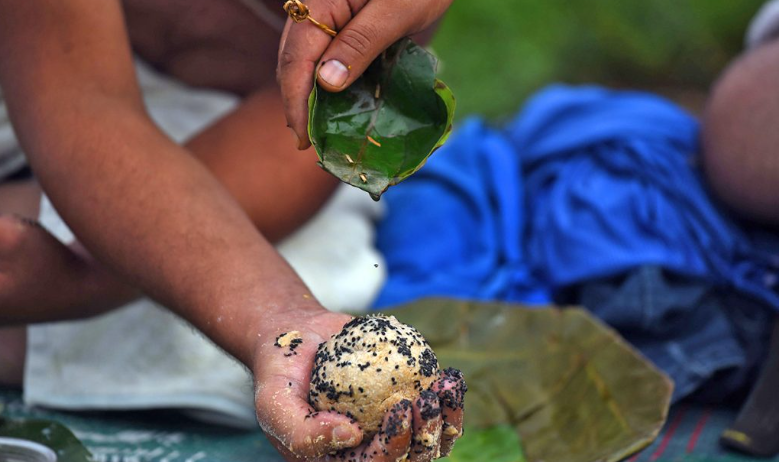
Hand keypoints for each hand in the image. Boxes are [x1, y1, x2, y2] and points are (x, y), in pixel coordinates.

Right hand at [252, 309, 465, 460]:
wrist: (295, 339)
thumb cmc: (280, 374)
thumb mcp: (274, 402)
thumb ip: (301, 431)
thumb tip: (351, 437)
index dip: (395, 443)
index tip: (400, 406)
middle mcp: (369, 451)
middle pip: (410, 458)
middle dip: (427, 433)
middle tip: (426, 399)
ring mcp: (390, 428)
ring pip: (431, 440)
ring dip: (447, 419)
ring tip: (447, 387)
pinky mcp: (406, 403)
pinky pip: (436, 413)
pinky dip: (449, 400)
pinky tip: (451, 378)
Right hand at [277, 0, 452, 149]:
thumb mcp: (395, 11)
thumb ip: (360, 43)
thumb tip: (326, 83)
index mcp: (319, 3)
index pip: (294, 59)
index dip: (295, 102)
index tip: (303, 138)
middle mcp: (314, 9)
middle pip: (292, 62)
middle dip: (299, 104)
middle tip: (312, 142)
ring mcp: (326, 16)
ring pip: (305, 61)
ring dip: (311, 96)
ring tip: (321, 130)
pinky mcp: (341, 23)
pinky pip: (324, 55)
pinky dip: (328, 82)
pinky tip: (337, 104)